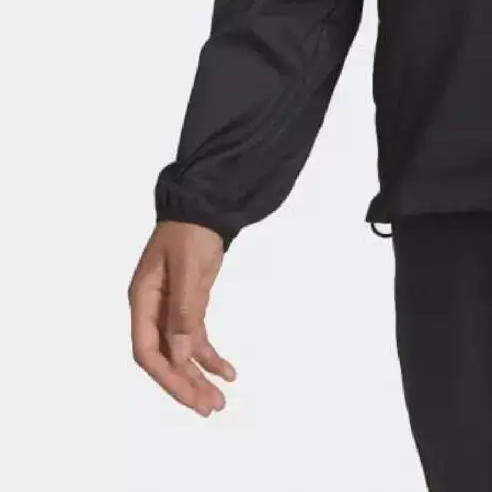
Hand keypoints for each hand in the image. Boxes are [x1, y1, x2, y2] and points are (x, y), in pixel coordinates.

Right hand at [129, 221, 235, 415]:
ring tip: (219, 401)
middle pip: (164, 357)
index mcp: (142, 299)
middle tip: (209, 407)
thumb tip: (178, 356)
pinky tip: (228, 372)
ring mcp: (170, 309)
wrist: (205, 204)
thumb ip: (183, 311)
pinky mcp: (189, 305)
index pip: (146, 350)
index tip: (188, 396)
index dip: (165, 376)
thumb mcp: (188, 267)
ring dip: (198, 376)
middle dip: (184, 384)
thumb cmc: (191, 229)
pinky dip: (210, 356)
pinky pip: (196, 338)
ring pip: (181, 353)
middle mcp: (152, 309)